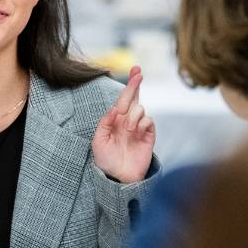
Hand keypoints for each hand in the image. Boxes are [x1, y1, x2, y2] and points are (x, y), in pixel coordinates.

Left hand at [92, 66, 154, 182]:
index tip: (135, 69)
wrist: (118, 178)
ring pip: (140, 108)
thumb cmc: (106, 160)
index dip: (130, 85)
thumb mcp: (98, 140)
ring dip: (132, 116)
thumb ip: (105, 123)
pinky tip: (135, 132)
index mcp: (115, 120)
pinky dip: (141, 123)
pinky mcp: (149, 136)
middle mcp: (128, 121)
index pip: (123, 99)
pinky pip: (149, 121)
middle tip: (138, 72)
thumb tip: (114, 108)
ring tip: (126, 130)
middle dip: (136, 84)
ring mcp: (139, 128)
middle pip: (134, 98)